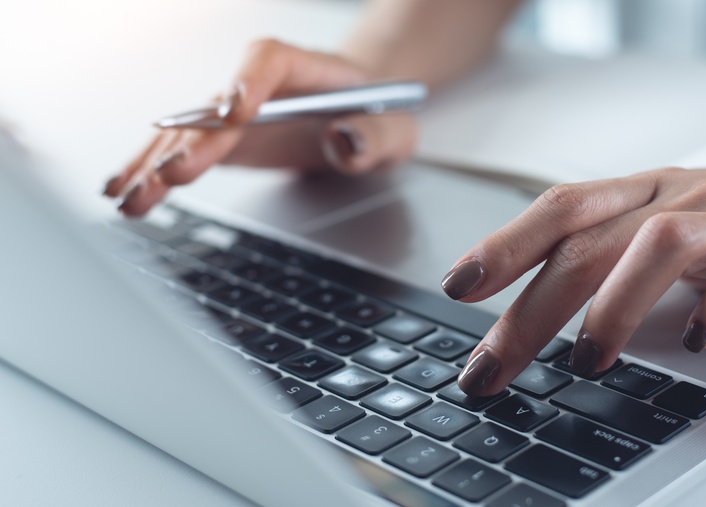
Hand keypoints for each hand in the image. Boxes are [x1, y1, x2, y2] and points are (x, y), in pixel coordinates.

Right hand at [103, 39, 417, 215]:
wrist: (359, 111)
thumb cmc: (378, 113)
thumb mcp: (395, 128)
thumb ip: (377, 136)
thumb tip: (345, 142)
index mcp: (305, 68)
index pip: (269, 61)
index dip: (248, 83)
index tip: (234, 113)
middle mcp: (259, 84)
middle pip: (217, 104)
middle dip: (193, 142)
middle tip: (172, 175)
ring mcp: (235, 111)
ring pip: (188, 132)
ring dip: (157, 165)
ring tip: (130, 197)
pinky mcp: (223, 138)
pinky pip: (182, 150)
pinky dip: (152, 170)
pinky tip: (124, 189)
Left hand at [444, 167, 705, 395]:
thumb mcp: (657, 236)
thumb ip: (602, 261)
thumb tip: (527, 313)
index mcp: (640, 194)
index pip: (560, 207)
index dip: (505, 243)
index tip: (458, 284)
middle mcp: (678, 196)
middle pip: (586, 243)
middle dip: (530, 310)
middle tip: (492, 367)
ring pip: (655, 243)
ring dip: (612, 307)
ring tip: (587, 360)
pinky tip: (694, 340)